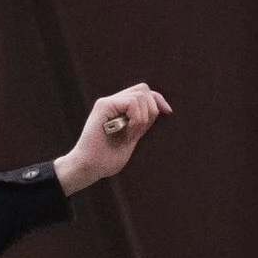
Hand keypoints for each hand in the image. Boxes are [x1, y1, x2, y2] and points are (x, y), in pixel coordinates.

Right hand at [55, 83, 170, 195]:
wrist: (89, 167)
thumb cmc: (107, 159)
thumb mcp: (132, 136)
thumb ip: (142, 121)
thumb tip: (160, 107)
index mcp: (118, 108)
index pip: (144, 92)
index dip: (158, 100)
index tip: (168, 112)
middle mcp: (112, 102)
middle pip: (144, 89)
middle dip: (151, 110)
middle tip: (139, 132)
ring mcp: (107, 102)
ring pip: (140, 96)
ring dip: (142, 119)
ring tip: (130, 135)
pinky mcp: (103, 105)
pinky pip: (132, 103)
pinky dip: (136, 119)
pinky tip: (127, 132)